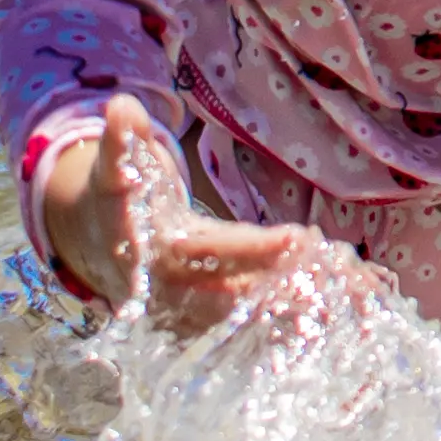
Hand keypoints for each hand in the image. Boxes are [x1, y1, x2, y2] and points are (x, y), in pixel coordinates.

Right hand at [32, 92, 353, 331]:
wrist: (96, 246)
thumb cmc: (118, 198)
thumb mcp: (114, 166)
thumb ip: (120, 140)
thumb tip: (120, 108)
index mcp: (155, 249)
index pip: (209, 250)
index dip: (250, 247)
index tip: (294, 238)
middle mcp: (173, 289)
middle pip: (233, 296)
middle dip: (281, 290)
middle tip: (332, 277)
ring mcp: (186, 311)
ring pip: (243, 321)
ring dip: (290, 316)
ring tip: (344, 305)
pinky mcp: (199, 324)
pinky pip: (245, 331)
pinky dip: (283, 330)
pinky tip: (329, 322)